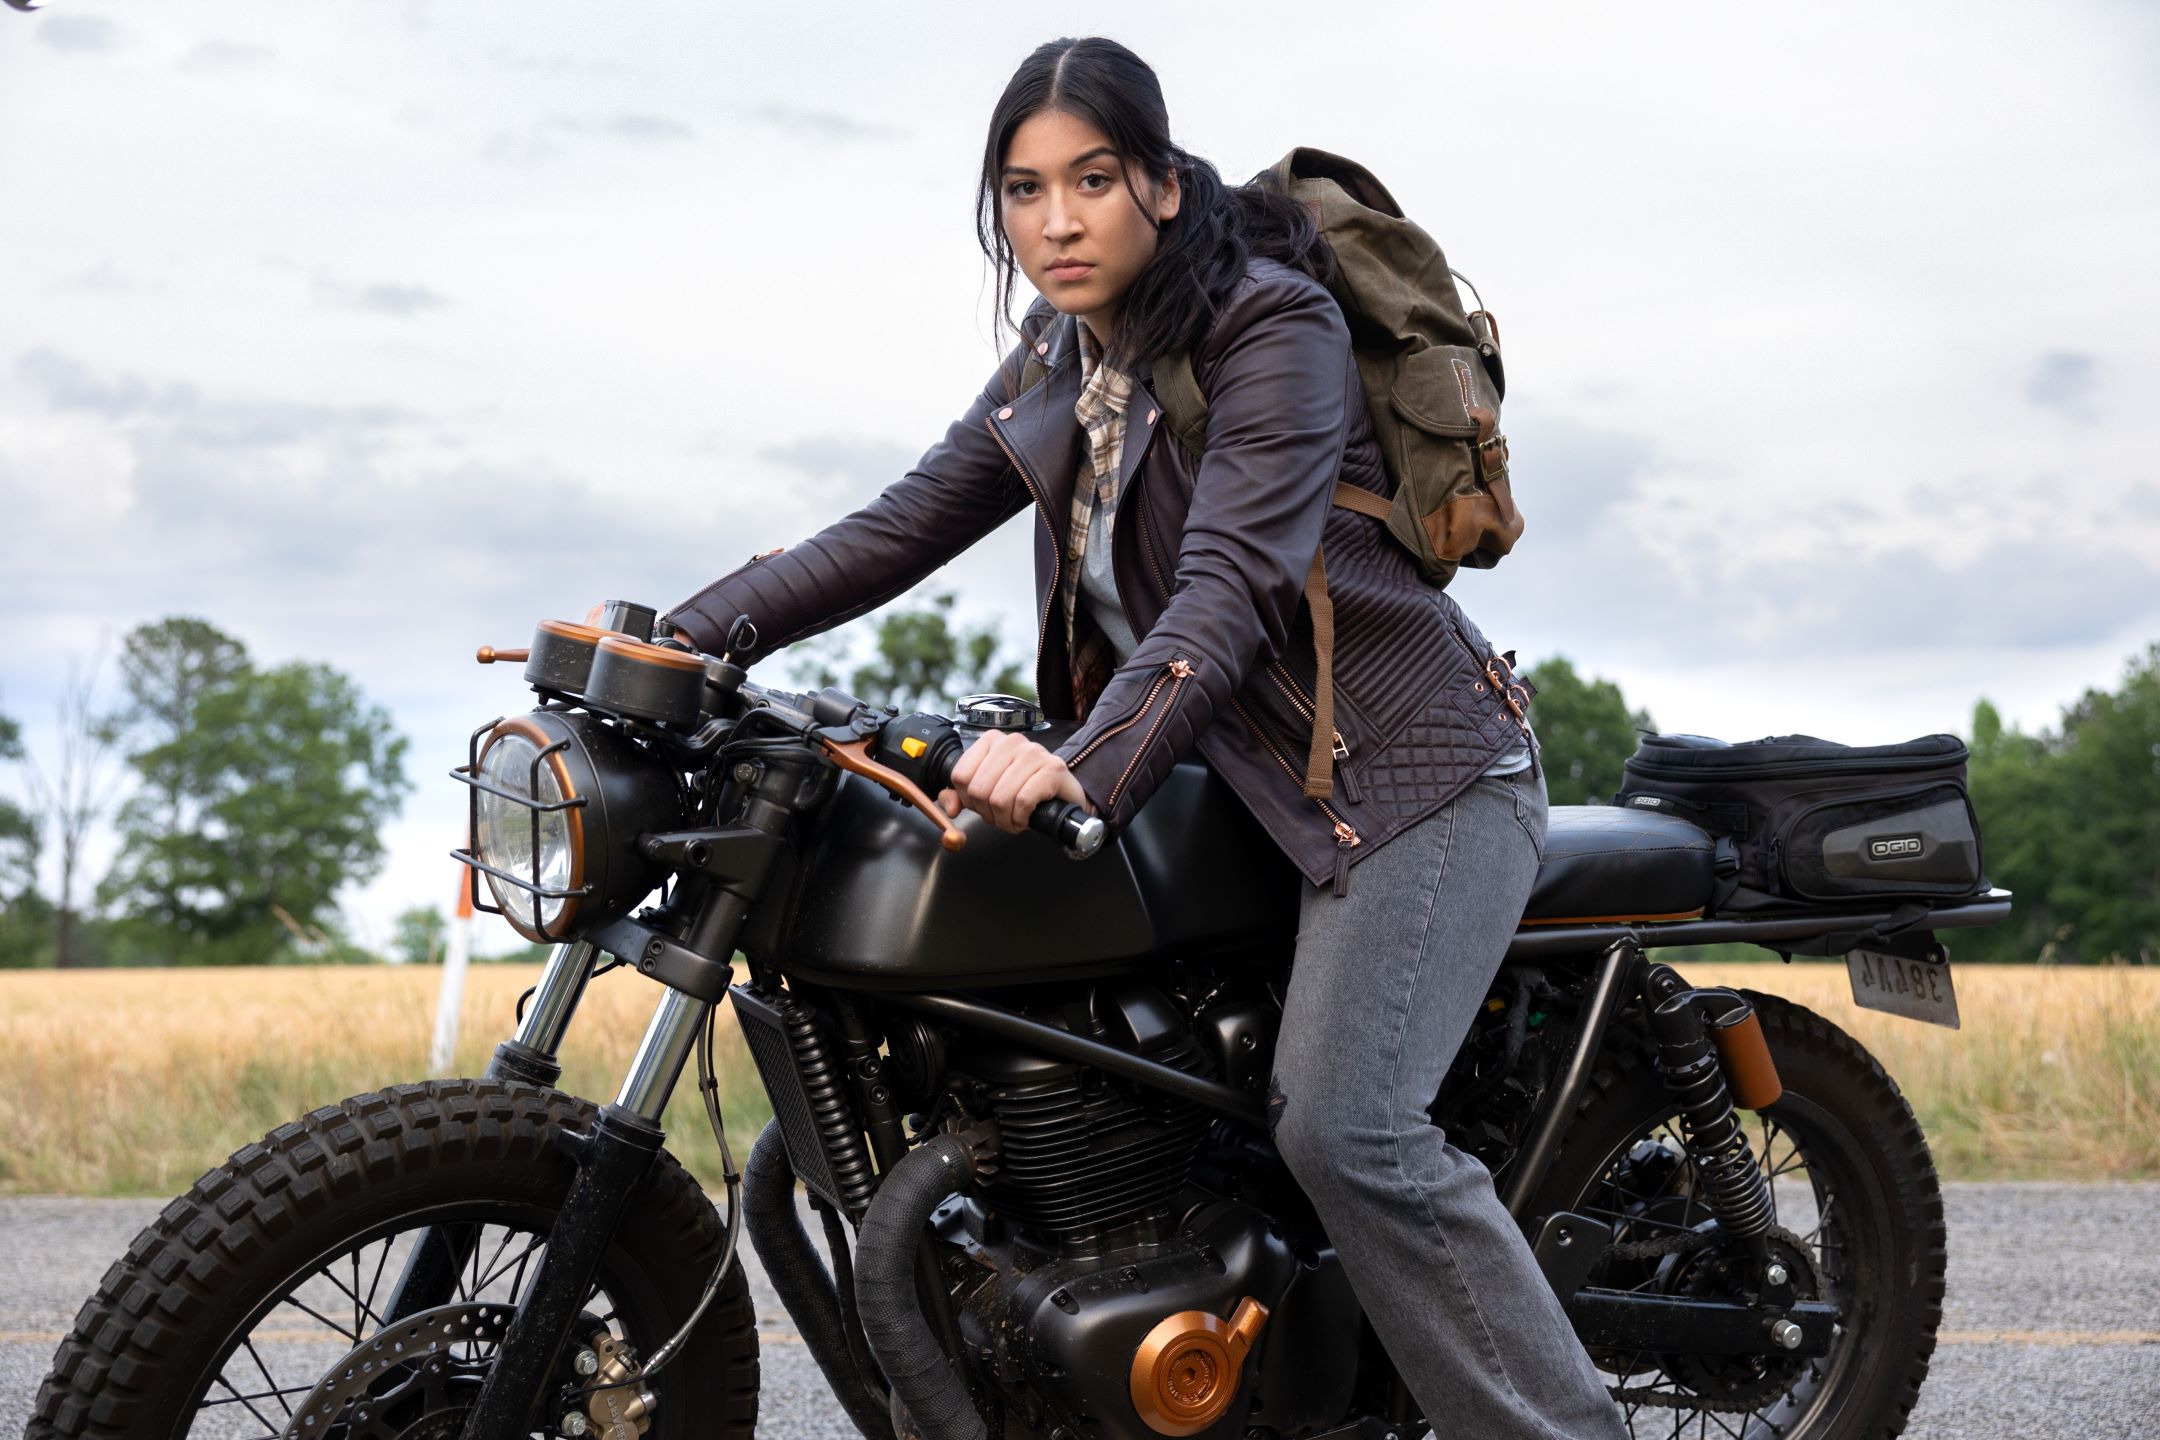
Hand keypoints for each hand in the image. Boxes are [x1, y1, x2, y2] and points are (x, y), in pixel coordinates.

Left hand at [938, 729, 1094, 833]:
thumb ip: (962, 796)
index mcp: (991, 741)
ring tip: (1015, 818)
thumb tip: (948, 807)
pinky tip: (1026, 817)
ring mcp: (1034, 753)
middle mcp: (1012, 742)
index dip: (968, 800)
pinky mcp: (1053, 769)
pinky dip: (1021, 817)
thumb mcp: (988, 792)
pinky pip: (1023, 800)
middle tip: (1002, 816)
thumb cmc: (1025, 790)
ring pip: (1000, 798)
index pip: (960, 776)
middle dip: (988, 813)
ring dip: (1006, 819)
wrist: (1063, 796)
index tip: (983, 805)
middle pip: (979, 789)